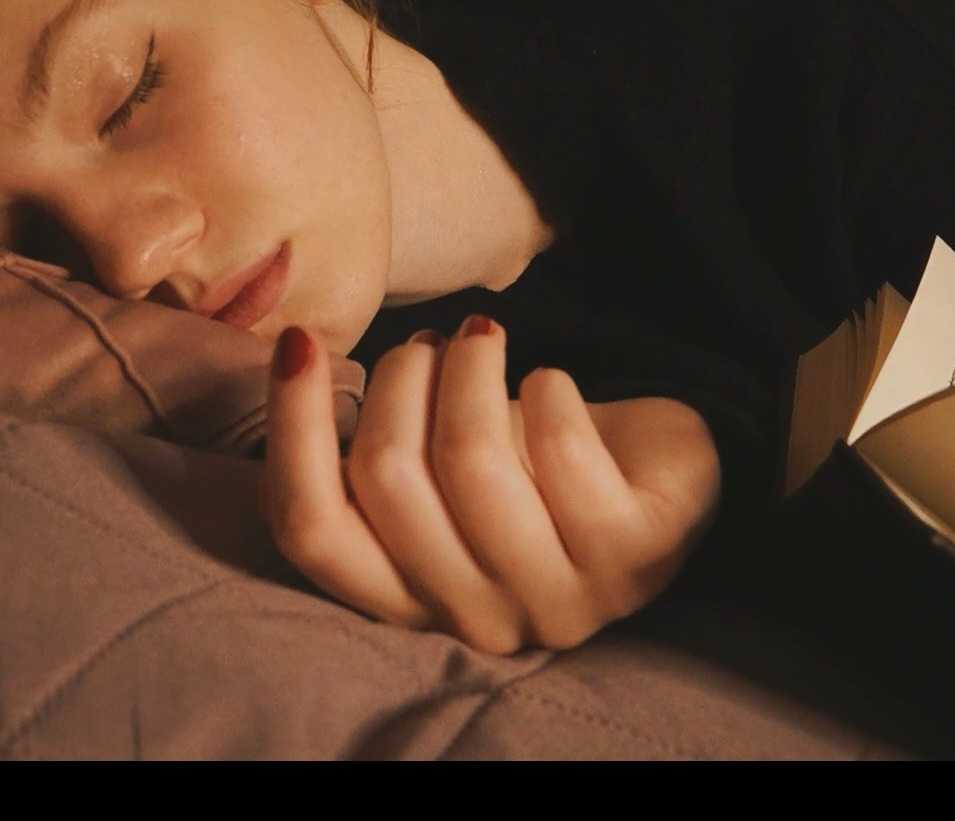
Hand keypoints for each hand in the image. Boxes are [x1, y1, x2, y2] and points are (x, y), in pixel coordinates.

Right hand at [259, 316, 721, 654]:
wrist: (662, 474)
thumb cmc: (535, 463)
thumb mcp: (441, 467)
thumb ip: (372, 452)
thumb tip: (296, 357)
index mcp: (410, 601)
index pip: (313, 533)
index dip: (292, 430)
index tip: (300, 342)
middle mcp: (477, 617)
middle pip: (386, 479)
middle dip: (399, 379)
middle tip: (431, 343)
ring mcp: (560, 597)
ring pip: (471, 460)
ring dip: (468, 370)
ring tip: (482, 337)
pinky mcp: (635, 555)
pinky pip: (560, 448)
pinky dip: (549, 388)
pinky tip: (553, 381)